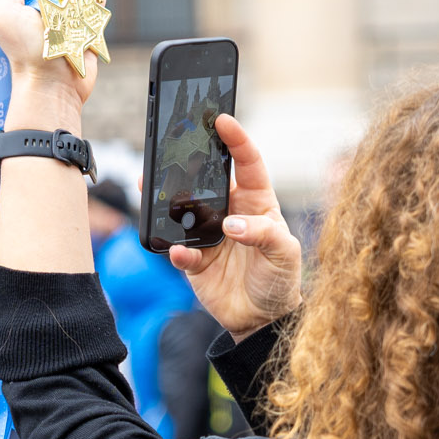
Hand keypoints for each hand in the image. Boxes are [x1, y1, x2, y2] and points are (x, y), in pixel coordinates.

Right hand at [167, 115, 301, 341]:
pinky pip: (179, 249)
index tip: (222, 120)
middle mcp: (229, 212)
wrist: (262, 319)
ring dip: (169, 200)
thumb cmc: (280, 278)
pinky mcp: (194, 259)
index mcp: (257, 202)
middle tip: (173, 145)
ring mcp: (209, 234)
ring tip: (153, 188)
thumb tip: (232, 224)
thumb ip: (264, 233)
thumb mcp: (285, 253)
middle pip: (206, 179)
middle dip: (190, 161)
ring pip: (183, 209)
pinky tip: (180, 252)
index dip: (236, 139)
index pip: (247, 162)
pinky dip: (176, 250)